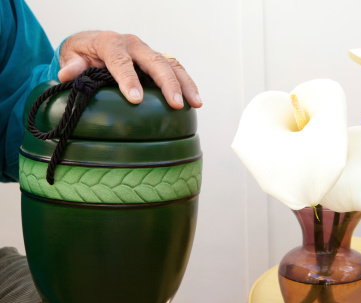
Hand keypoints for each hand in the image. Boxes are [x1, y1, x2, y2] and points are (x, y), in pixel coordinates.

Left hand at [58, 31, 201, 108]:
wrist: (95, 44)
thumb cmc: (84, 54)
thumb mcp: (73, 57)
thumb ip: (73, 66)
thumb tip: (67, 75)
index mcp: (111, 42)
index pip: (121, 60)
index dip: (129, 79)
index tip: (136, 99)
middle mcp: (133, 44)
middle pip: (154, 61)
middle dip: (167, 83)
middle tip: (175, 104)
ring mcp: (148, 51)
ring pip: (171, 64)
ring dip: (185, 84)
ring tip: (194, 103)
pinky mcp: (157, 60)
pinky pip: (176, 69)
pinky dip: (187, 83)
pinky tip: (195, 101)